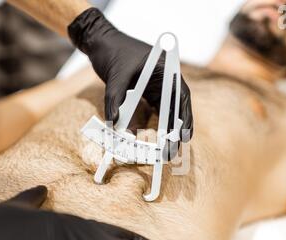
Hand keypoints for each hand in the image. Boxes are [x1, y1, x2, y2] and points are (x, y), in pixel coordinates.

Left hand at [68, 8, 192, 142]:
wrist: (100, 42)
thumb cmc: (111, 51)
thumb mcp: (114, 75)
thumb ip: (115, 98)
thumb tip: (114, 122)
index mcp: (165, 68)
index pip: (180, 95)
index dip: (185, 117)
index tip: (184, 135)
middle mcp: (165, 78)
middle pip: (175, 107)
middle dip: (176, 130)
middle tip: (173, 150)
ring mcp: (157, 85)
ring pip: (167, 111)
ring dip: (167, 130)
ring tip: (167, 150)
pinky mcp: (147, 91)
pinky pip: (155, 111)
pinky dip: (156, 124)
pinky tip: (157, 139)